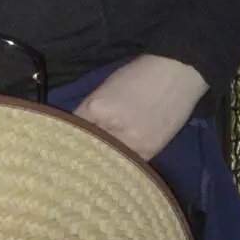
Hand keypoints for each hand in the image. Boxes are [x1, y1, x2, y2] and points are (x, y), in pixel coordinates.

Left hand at [73, 54, 208, 161]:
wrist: (176, 74)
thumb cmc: (138, 75)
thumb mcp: (106, 87)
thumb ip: (91, 111)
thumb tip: (78, 128)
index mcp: (97, 108)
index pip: (74, 129)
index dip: (68, 135)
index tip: (63, 142)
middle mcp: (112, 129)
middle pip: (89, 148)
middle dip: (82, 151)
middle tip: (75, 158)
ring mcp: (133, 144)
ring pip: (108, 160)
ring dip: (101, 161)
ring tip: (95, 166)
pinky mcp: (150, 152)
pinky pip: (128, 164)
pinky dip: (121, 163)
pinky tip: (116, 164)